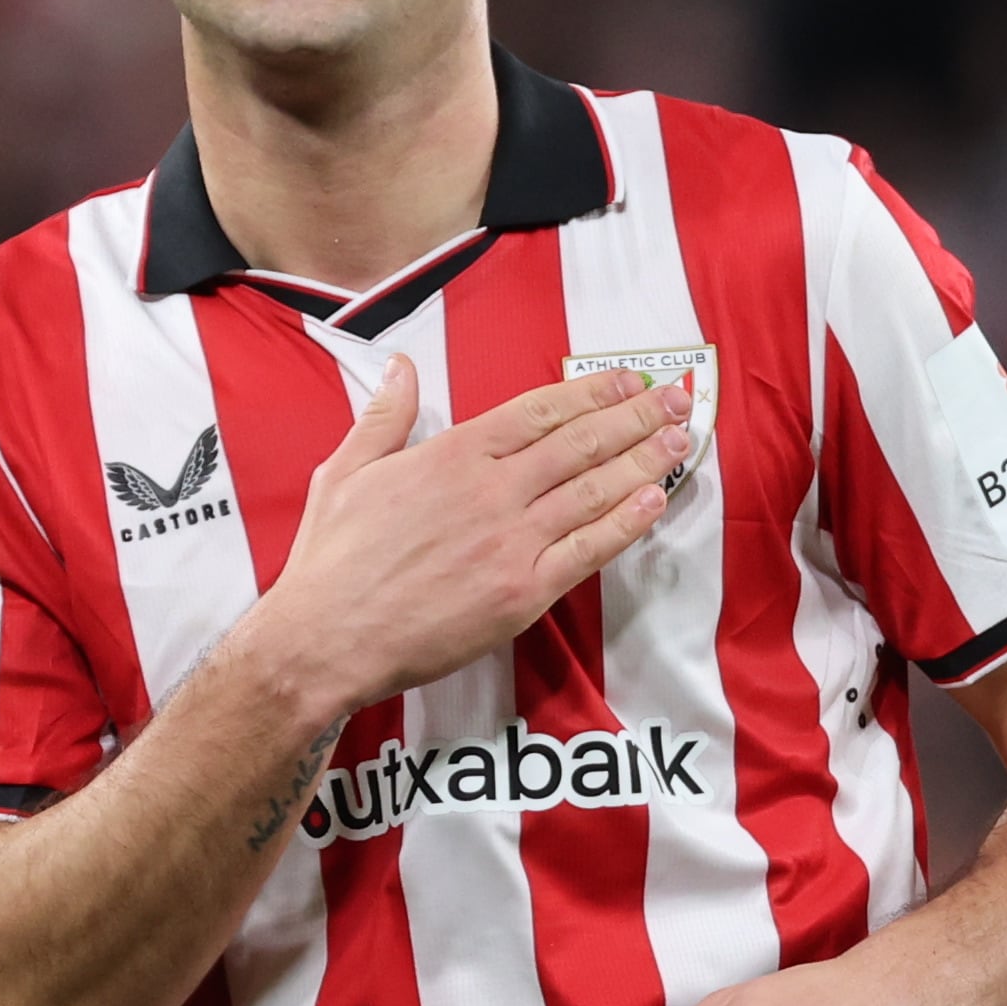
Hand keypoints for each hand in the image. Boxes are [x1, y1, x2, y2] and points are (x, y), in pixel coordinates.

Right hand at [244, 357, 692, 716]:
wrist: (325, 639)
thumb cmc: (332, 560)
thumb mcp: (344, 472)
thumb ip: (384, 415)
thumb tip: (401, 366)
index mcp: (451, 454)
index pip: (539, 410)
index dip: (591, 392)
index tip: (629, 380)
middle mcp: (490, 490)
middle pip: (580, 442)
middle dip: (636, 417)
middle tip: (679, 399)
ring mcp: (511, 542)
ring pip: (594, 490)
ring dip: (644, 460)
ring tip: (681, 439)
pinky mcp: (523, 593)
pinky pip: (589, 550)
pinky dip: (627, 522)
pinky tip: (656, 499)